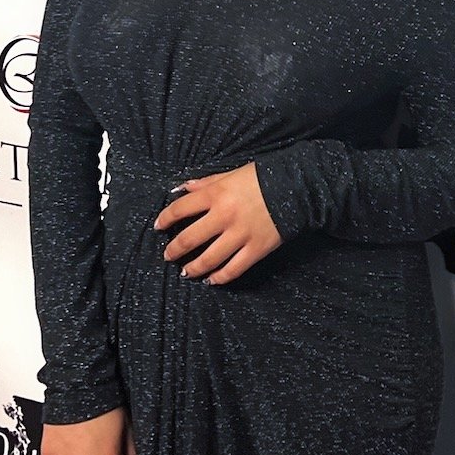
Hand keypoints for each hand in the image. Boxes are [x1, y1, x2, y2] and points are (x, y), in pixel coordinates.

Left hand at [154, 162, 283, 284]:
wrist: (296, 187)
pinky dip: (220, 278)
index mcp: (215, 194)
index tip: (158, 226)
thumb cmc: (261, 178)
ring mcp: (240, 235)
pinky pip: (233, 269)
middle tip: (168, 256)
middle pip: (189, 238)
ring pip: (209, 259)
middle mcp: (223, 216)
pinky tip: (212, 280)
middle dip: (174, 250)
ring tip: (186, 273)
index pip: (180, 209)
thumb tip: (181, 188)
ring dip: (193, 268)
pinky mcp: (255, 249)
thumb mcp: (230, 174)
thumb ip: (205, 183)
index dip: (165, 218)